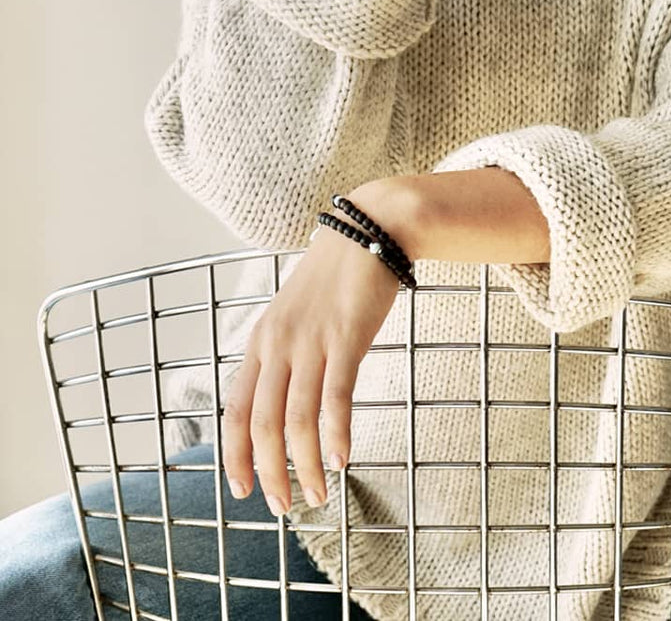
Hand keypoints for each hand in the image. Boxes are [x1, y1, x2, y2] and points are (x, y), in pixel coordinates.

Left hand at [222, 205, 402, 513]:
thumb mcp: (293, 313)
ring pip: (297, 418)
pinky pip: (336, 396)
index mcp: (261, 340)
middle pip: (262, 423)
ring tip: (316, 494)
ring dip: (305, 463)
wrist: (368, 232)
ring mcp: (311, 341)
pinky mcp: (346, 338)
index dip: (234, 453)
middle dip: (269, 472)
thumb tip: (282, 396)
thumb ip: (284, 351)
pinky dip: (337, 433)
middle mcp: (278, 344)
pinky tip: (342, 459)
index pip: (235, 408)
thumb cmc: (335, 275)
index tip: (241, 488)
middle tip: (283, 505)